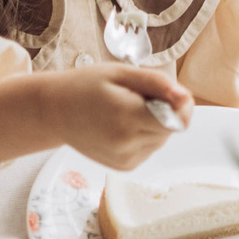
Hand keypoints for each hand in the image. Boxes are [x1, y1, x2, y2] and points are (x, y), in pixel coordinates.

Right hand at [46, 65, 193, 170]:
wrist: (53, 112)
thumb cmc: (85, 86)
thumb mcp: (120, 73)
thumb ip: (157, 83)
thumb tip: (185, 97)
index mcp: (127, 116)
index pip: (178, 120)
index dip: (181, 105)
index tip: (169, 93)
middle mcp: (127, 143)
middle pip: (171, 129)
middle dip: (164, 111)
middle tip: (136, 97)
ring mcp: (125, 159)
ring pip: (161, 139)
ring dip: (154, 124)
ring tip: (125, 111)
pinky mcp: (124, 166)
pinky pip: (149, 148)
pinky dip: (143, 135)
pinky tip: (121, 125)